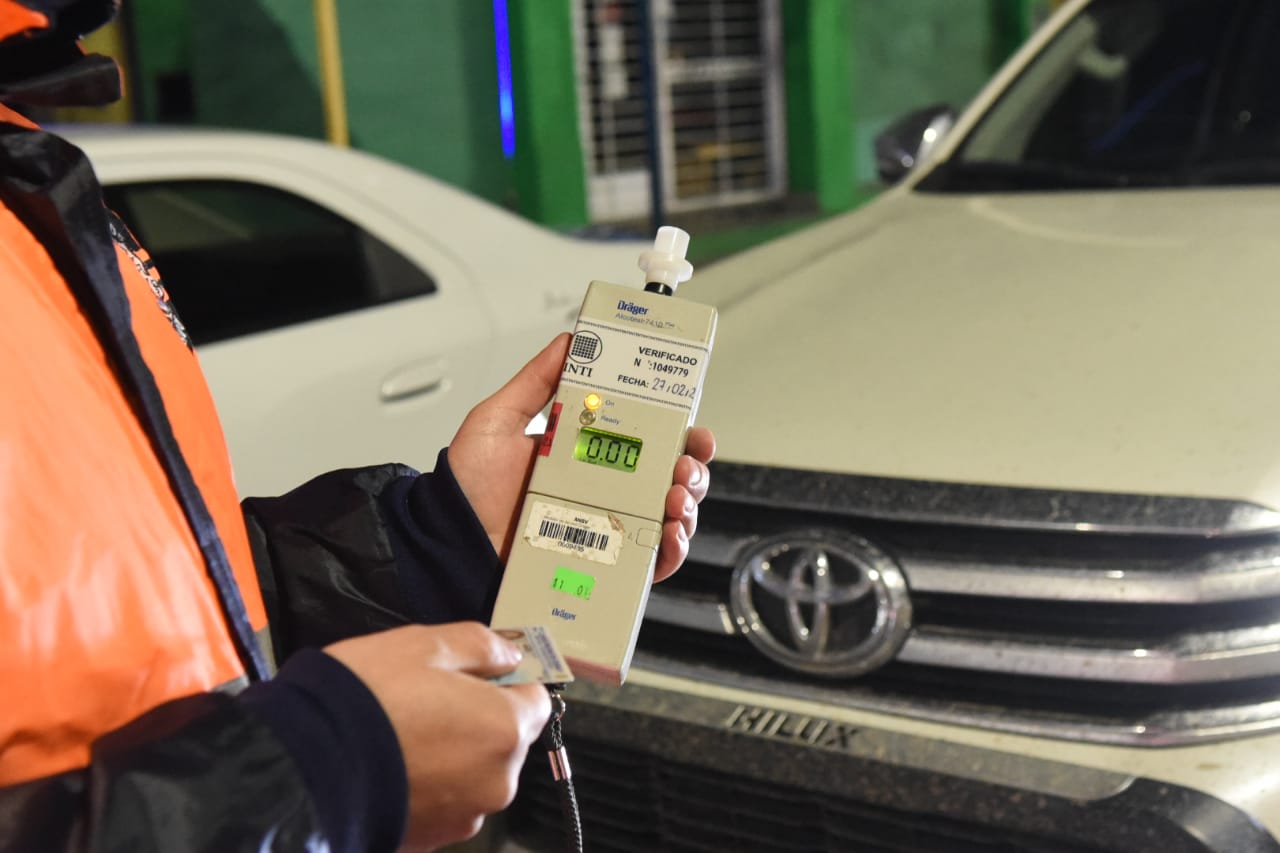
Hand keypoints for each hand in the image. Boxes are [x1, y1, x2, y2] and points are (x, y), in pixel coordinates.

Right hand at [324, 622, 549, 850]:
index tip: (479, 675)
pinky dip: (426, 785)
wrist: (303, 767)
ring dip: (451, 756)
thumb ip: (480, 647)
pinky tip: (390, 765)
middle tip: (427, 700)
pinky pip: (442, 803)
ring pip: (473, 775)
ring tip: (400, 734)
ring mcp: (463, 817)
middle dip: (477, 720)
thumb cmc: (367, 698)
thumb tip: (510, 656)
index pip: (536, 700)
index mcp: (505, 728)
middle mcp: (497, 781)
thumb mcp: (425, 644)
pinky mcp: (429, 840)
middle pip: (505, 741)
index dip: (509, 683)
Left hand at [448, 333, 715, 581]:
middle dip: (692, 468)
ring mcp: (605, 529)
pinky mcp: (601, 566)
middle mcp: (603, 491)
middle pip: (671, 477)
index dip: (681, 432)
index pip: (649, 439)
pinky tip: (667, 536)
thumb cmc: (466, 488)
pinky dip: (672, 552)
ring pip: (670, 518)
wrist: (447, 541)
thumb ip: (535, 381)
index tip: (690, 424)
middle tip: (684, 463)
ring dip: (688, 506)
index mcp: (588, 454)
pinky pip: (650, 564)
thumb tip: (570, 341)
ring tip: (673, 498)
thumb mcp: (497, 419)